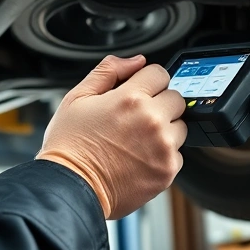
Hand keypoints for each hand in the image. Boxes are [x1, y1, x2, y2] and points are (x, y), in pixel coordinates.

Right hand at [36, 55, 186, 218]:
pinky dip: (163, 155)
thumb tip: (137, 61)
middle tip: (137, 118)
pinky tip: (139, 158)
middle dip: (159, 103)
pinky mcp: (167, 171)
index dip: (148, 81)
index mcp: (130, 98)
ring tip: (137, 140)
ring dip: (165, 129)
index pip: (160, 73)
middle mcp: (151, 120)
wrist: (70, 188)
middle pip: (176, 98)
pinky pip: (177, 154)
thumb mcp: (78, 97)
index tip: (140, 91)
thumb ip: (109, 71)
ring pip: (180, 126)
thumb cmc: (69, 146)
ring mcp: (162, 147)